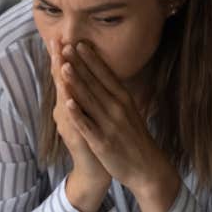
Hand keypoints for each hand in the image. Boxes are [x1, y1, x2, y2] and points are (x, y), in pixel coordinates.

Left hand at [59, 41, 180, 211]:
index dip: (91, 59)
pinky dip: (78, 113)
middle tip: (64, 45)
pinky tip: (67, 102)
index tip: (78, 43)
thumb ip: (117, 96)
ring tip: (62, 66)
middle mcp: (117, 108)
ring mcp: (110, 125)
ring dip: (76, 82)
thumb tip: (107, 79)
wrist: (148, 168)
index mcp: (123, 99)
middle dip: (78, 64)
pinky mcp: (103, 142)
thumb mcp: (130, 112)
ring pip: (89, 100)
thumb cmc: (135, 139)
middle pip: (94, 83)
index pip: (105, 75)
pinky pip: (88, 125)